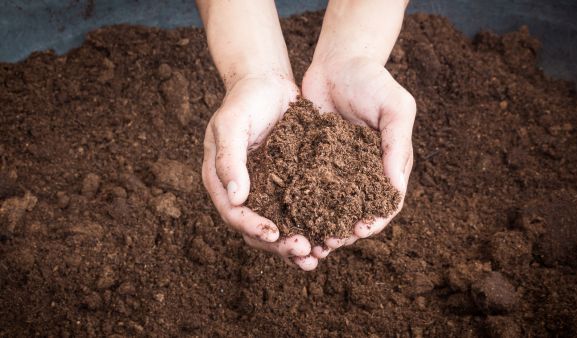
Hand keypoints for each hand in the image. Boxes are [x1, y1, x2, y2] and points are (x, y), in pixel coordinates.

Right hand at [201, 76, 317, 269]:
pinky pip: (298, 212)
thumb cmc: (245, 99)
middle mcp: (243, 192)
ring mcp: (266, 190)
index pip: (234, 214)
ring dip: (295, 245)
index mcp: (221, 180)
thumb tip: (235, 198)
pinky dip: (310, 227)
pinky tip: (328, 237)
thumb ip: (229, 158)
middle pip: (256, 229)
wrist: (268, 83)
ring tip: (317, 256)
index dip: (252, 227)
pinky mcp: (288, 185)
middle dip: (279, 244)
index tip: (274, 233)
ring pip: (278, 227)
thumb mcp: (232, 123)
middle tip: (304, 251)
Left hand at [302, 56, 415, 257]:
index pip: (386, 203)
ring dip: (321, 225)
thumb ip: (396, 145)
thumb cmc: (372, 81)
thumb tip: (395, 188)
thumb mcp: (394, 108)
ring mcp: (337, 170)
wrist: (338, 61)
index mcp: (389, 165)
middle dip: (344, 231)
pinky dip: (302, 206)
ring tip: (308, 241)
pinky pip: (308, 189)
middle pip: (356, 211)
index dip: (375, 220)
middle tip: (328, 244)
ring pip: (330, 207)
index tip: (361, 231)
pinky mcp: (313, 163)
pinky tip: (290, 217)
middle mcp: (363, 173)